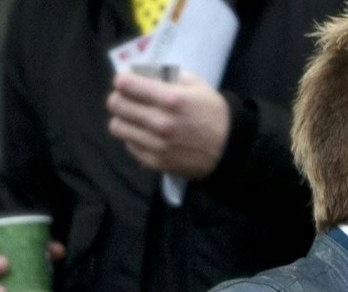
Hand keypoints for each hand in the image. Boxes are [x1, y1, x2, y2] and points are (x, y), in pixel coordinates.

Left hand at [106, 71, 230, 179]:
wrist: (232, 151)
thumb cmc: (214, 114)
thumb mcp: (197, 85)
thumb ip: (168, 76)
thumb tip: (142, 74)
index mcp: (171, 99)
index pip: (125, 84)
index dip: (123, 80)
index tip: (128, 82)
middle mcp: (161, 122)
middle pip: (115, 104)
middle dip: (120, 97)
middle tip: (129, 99)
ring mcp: (157, 144)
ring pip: (117, 126)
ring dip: (124, 119)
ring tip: (135, 119)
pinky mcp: (156, 162)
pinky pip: (129, 145)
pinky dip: (134, 138)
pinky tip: (147, 135)